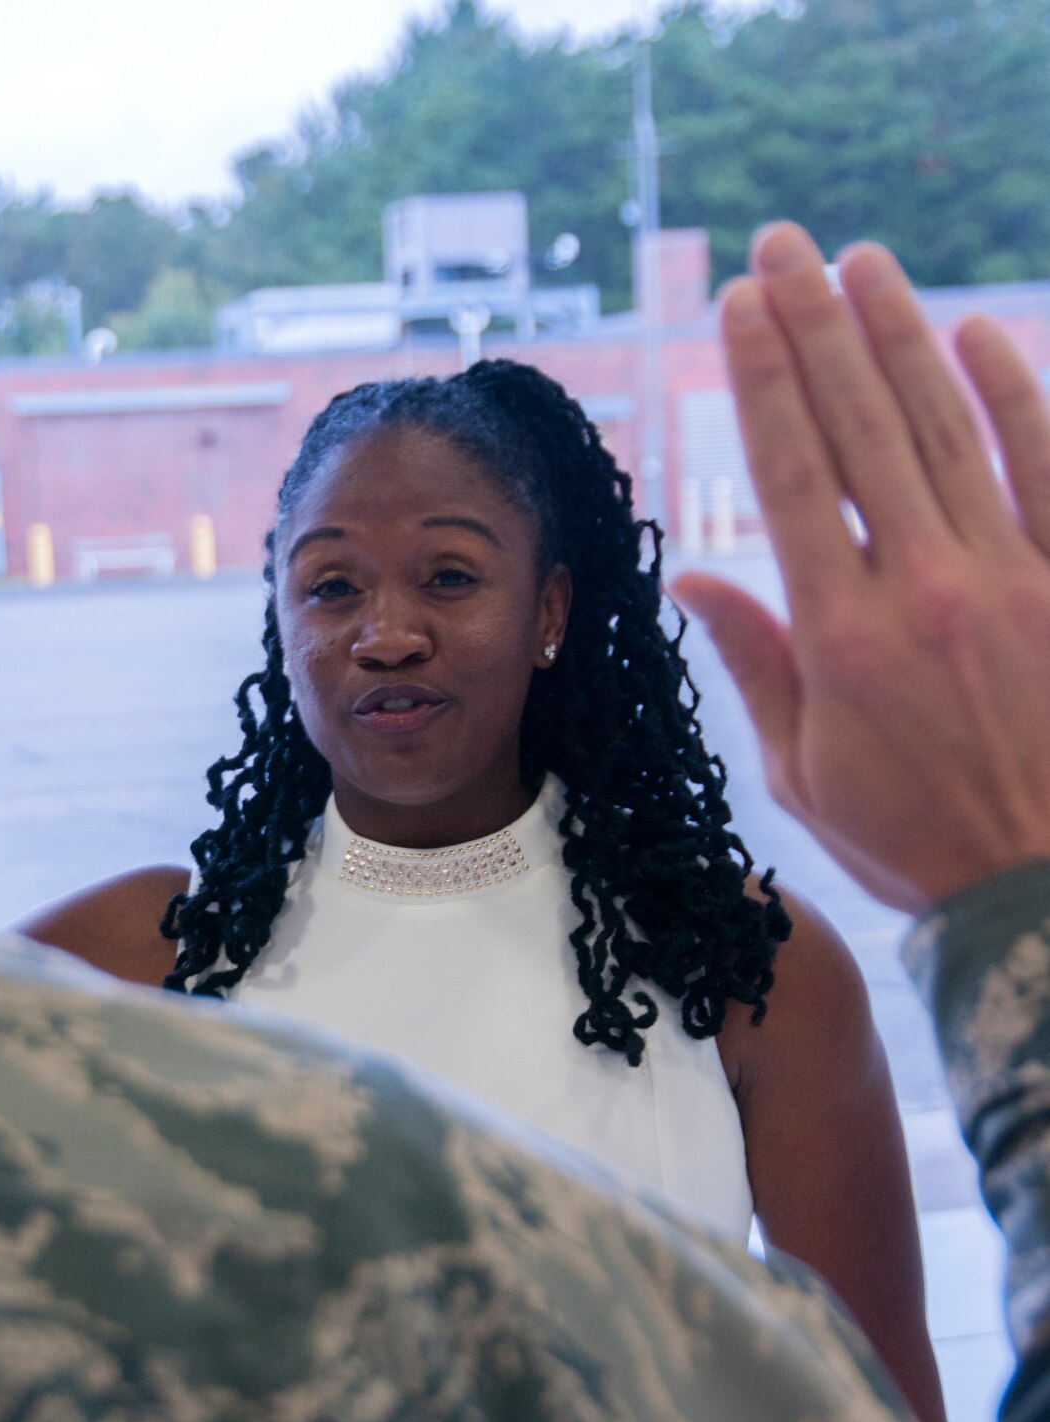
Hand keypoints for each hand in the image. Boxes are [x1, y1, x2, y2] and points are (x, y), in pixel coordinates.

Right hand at [672, 222, 1049, 914]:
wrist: (1041, 885)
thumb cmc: (914, 840)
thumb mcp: (804, 773)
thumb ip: (757, 663)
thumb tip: (696, 578)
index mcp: (844, 639)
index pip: (791, 477)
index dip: (762, 380)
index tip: (737, 307)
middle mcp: (924, 587)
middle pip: (859, 428)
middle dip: (815, 326)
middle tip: (781, 248)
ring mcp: (1009, 576)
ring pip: (945, 428)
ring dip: (900, 336)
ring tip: (864, 263)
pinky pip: (1046, 466)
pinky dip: (1016, 393)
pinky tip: (978, 333)